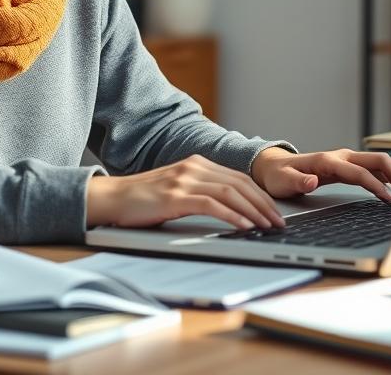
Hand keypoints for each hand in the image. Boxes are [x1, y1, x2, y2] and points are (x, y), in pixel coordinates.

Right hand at [86, 154, 285, 230]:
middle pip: (240, 183)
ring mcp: (184, 180)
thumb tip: (231, 209)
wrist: (112, 198)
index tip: (274, 212)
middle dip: (264, 204)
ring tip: (268, 226)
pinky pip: (212, 204)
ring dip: (254, 211)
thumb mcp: (177, 190)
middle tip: (279, 222)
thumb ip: (200, 192)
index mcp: (197, 163)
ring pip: (231, 193)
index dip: (260, 195)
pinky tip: (244, 226)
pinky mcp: (175, 196)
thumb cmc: (143, 199)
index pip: (239, 178)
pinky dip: (233, 216)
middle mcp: (193, 167)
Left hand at [250, 147, 390, 202]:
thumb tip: (312, 181)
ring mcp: (348, 159)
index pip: (360, 172)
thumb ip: (297, 182)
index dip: (377, 186)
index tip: (389, 200)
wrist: (274, 167)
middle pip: (379, 160)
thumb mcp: (283, 182)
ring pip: (381, 162)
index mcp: (328, 161)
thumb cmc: (279, 176)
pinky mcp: (350, 165)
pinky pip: (376, 167)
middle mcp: (342, 156)